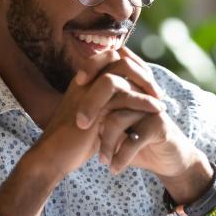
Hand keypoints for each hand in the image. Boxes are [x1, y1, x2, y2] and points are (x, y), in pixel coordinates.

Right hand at [30, 49, 163, 181]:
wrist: (54, 158)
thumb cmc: (75, 141)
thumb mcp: (96, 117)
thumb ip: (109, 104)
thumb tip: (131, 98)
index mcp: (84, 79)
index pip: (112, 57)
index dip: (133, 66)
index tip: (149, 84)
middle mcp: (85, 79)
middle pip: (118, 57)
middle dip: (142, 71)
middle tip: (157, 91)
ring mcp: (87, 89)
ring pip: (122, 71)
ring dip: (146, 84)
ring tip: (161, 102)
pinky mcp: (93, 105)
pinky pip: (124, 94)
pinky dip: (144, 101)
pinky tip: (157, 110)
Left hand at [75, 47, 213, 200]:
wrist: (168, 160)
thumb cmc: (136, 141)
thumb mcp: (116, 126)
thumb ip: (100, 112)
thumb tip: (69, 106)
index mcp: (130, 87)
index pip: (110, 63)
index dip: (93, 65)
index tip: (78, 82)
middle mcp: (141, 93)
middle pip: (112, 85)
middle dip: (91, 105)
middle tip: (81, 125)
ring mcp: (151, 108)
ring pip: (118, 118)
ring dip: (106, 142)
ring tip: (101, 160)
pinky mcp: (159, 126)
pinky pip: (133, 139)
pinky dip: (121, 157)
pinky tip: (114, 168)